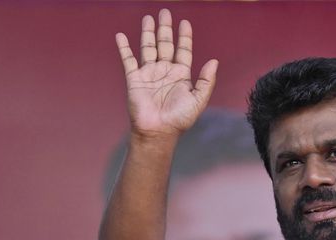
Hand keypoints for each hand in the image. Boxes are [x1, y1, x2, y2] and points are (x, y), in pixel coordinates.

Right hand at [116, 9, 217, 137]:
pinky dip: (124, 48)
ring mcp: (149, 74)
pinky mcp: (134, 79)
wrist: (158, 131)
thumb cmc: (179, 119)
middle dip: (165, 29)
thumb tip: (214, 61)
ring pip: (148, 48)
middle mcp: (165, 72)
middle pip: (165, 44)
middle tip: (165, 12)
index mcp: (181, 75)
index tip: (185, 23)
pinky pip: (128, 60)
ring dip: (148, 33)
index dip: (184, 37)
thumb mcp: (198, 100)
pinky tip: (121, 36)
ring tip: (148, 18)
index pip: (183, 51)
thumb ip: (207, 81)